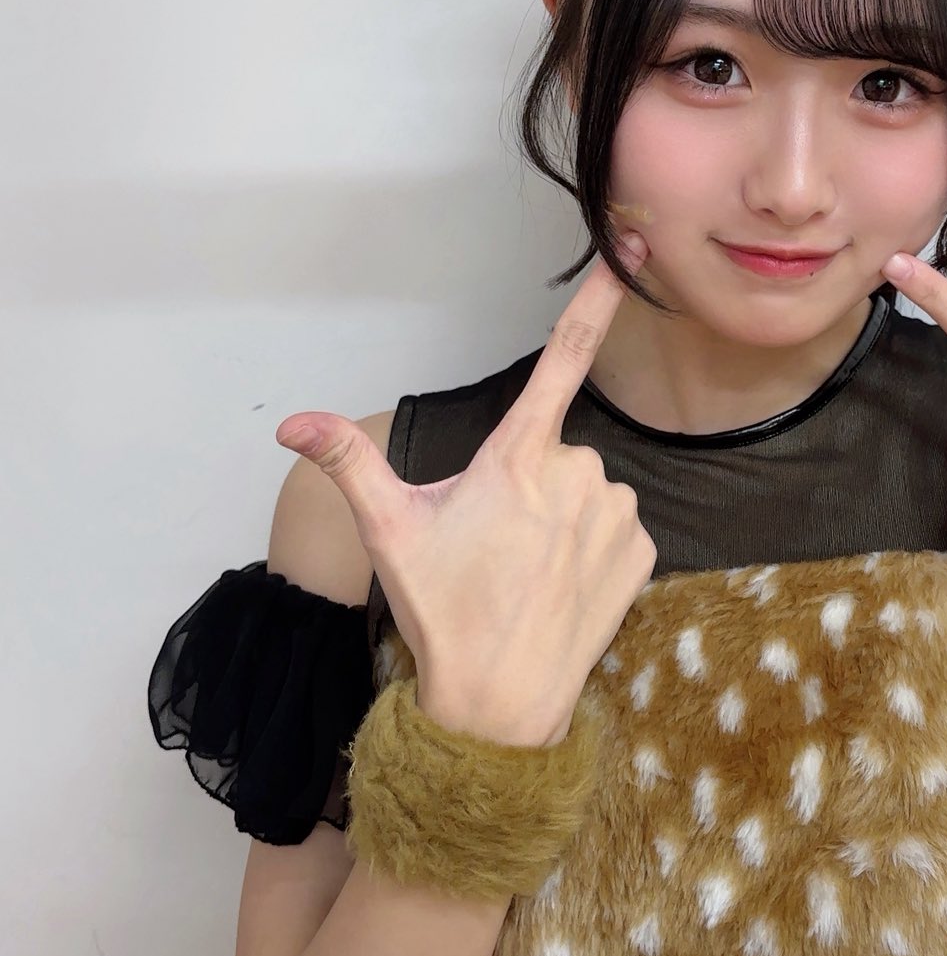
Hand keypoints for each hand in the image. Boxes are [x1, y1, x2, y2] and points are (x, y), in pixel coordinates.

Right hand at [274, 232, 657, 744]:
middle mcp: (579, 473)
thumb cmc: (443, 611)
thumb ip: (349, 463)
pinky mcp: (645, 552)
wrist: (500, 705)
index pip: (563, 360)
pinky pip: (616, 529)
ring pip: (588, 491)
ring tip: (526, 572)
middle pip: (554, 453)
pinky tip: (562, 586)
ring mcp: (617, 513)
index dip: (598, 302)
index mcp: (518, 456)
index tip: (632, 251)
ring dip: (562, 518)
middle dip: (528, 484)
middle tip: (494, 544)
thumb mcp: (389, 532)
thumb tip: (292, 424)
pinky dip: (593, 549)